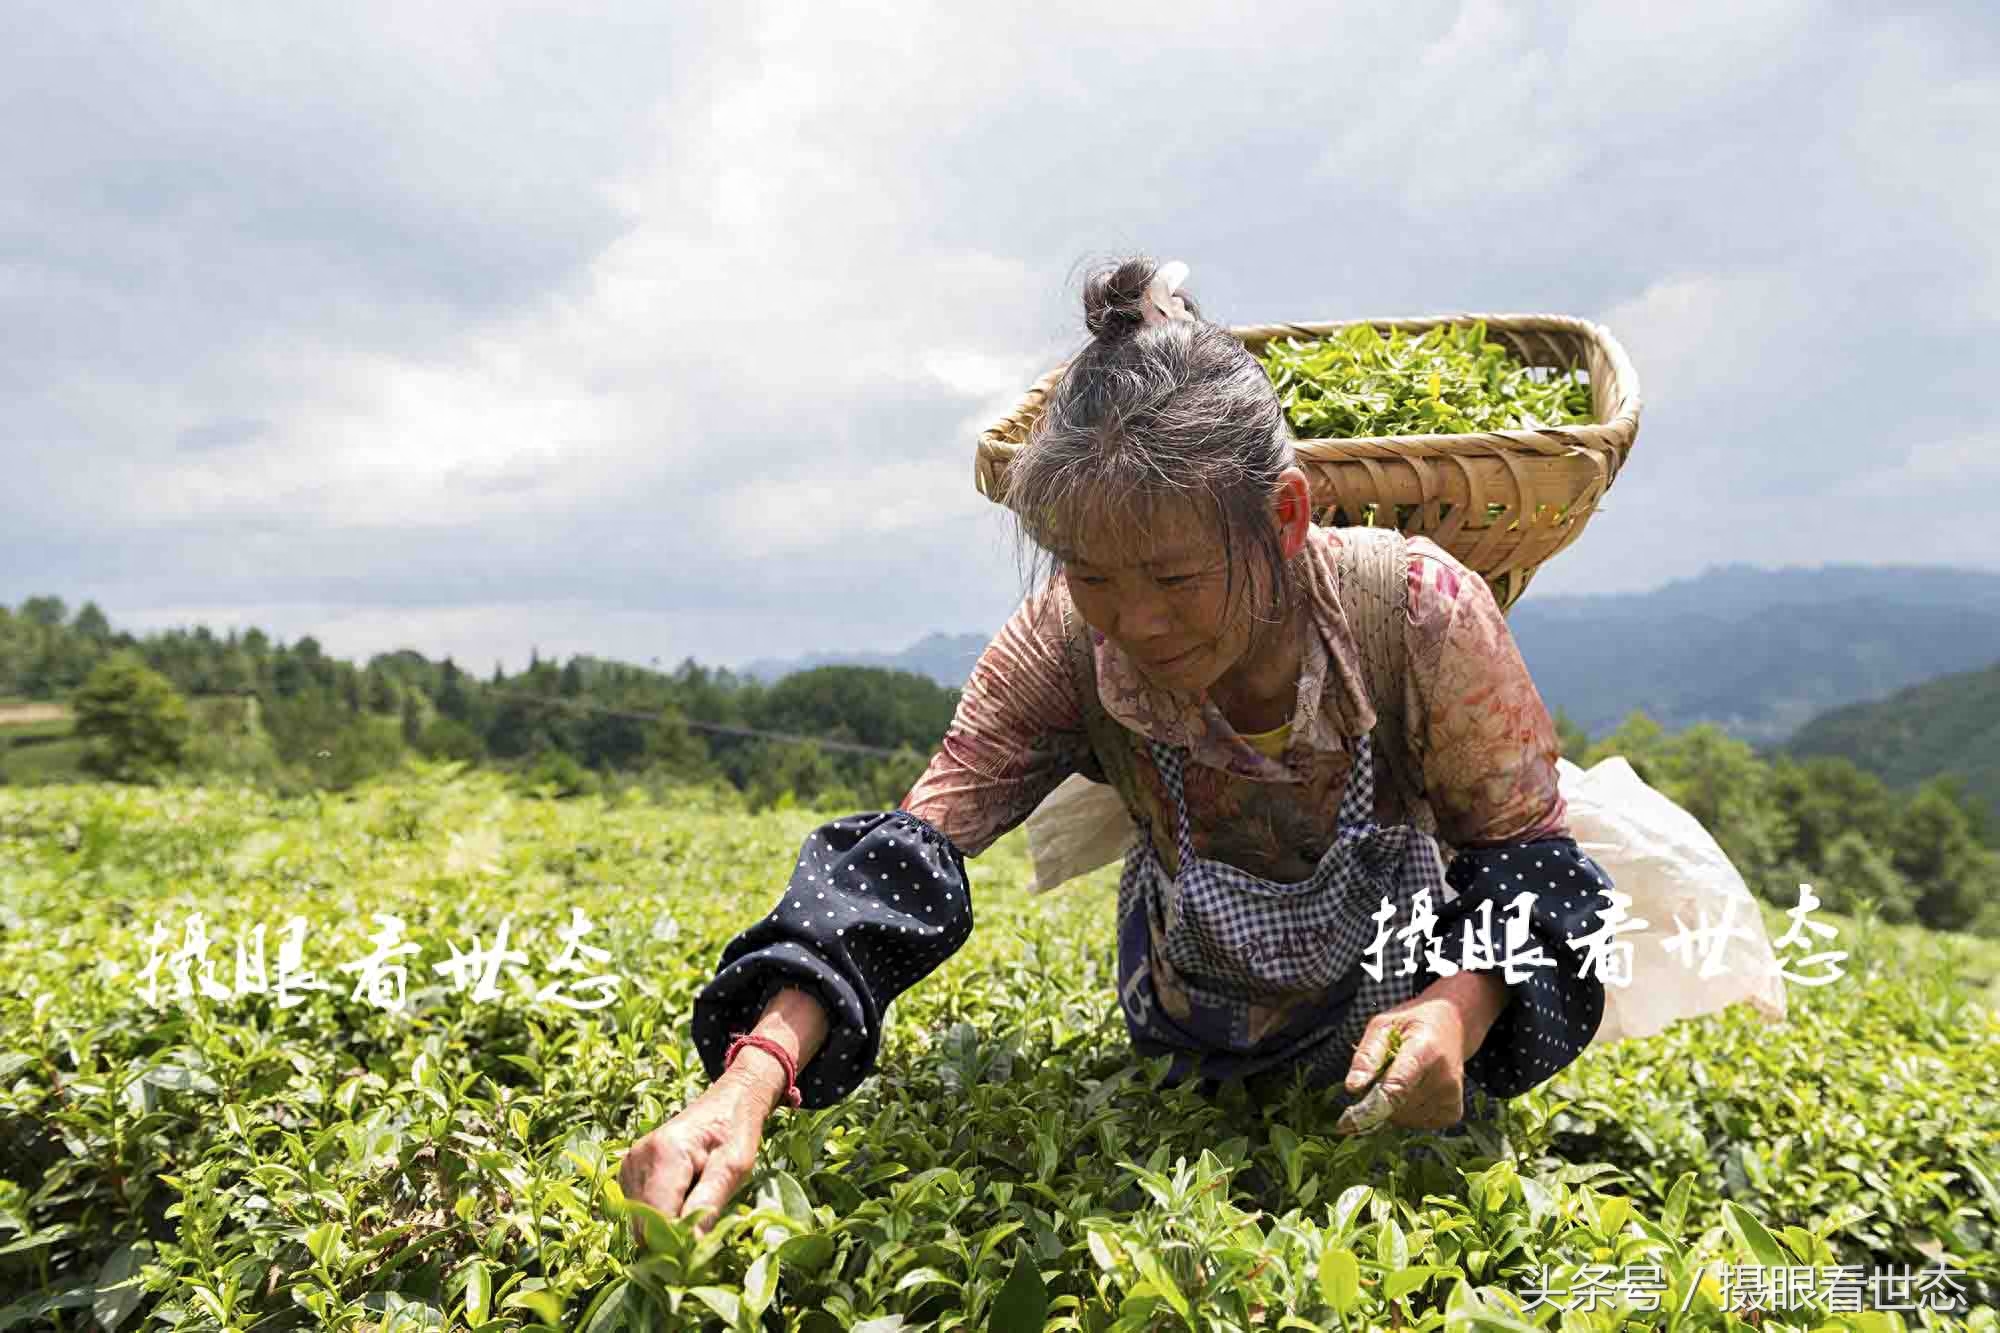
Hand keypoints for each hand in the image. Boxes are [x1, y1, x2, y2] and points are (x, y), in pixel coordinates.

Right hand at [618, 1053, 785, 1237]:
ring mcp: (628, 1164)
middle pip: (643, 1224)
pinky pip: (638, 1211)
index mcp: (664, 1154)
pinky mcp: (628, 1172)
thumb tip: (689, 1246)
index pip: (656, 1219)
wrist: (727, 1101)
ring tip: (696, 1209)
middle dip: (670, 1241)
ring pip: (639, 1222)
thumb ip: (709, 1204)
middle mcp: (637, 1158)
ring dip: (665, 1229)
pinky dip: (659, 1217)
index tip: (700, 1255)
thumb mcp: (734, 1167)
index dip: (676, 1245)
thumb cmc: (736, 1132)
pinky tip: (682, 1201)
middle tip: (703, 1235)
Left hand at [1335, 971, 1506, 1134]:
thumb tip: (1352, 1087)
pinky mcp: (1454, 1113)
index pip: (1396, 1086)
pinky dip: (1406, 1112)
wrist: (1454, 1026)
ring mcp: (1452, 1097)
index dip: (1370, 1107)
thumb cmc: (1412, 1024)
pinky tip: (1413, 1090)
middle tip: (1383, 1071)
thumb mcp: (1383, 1025)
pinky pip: (1415, 1124)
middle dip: (1377, 1095)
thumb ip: (1367, 1055)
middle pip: (1395, 1105)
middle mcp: (1444, 1077)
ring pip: (1403, 1118)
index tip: (1346, 1123)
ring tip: (1401, 1076)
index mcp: (1425, 1049)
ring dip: (1391, 1105)